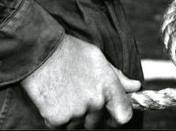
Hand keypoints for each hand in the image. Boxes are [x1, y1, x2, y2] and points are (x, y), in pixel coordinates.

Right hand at [21, 35, 139, 127]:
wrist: (40, 53)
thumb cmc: (70, 52)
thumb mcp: (98, 58)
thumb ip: (117, 77)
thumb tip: (135, 87)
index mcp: (108, 87)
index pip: (124, 115)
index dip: (117, 117)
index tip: (111, 115)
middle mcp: (95, 102)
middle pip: (97, 122)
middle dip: (91, 114)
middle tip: (78, 95)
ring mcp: (76, 113)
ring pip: (79, 125)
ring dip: (74, 117)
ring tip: (65, 94)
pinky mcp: (57, 120)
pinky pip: (61, 127)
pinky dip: (58, 118)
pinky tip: (54, 99)